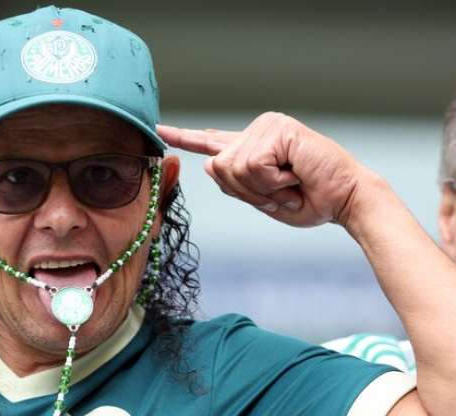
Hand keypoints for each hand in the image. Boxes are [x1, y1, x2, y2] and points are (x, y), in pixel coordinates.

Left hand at [158, 112, 375, 227]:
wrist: (347, 200)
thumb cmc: (310, 201)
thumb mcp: (263, 200)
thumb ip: (234, 185)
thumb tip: (209, 163)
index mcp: (251, 149)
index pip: (210, 140)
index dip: (183, 137)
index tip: (158, 130)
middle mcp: (256, 131)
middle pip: (217, 168)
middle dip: (247, 191)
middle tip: (282, 190)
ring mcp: (266, 126)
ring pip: (232, 168)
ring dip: (263, 188)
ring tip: (291, 182)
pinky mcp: (277, 127)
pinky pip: (253, 165)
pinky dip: (273, 181)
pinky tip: (294, 173)